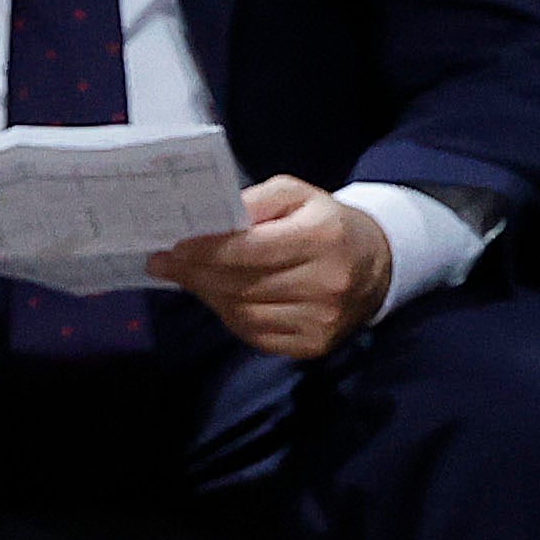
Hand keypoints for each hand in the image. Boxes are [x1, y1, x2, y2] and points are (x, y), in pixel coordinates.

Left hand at [156, 175, 394, 362]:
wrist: (375, 267)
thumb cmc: (326, 224)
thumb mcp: (299, 195)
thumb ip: (258, 199)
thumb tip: (215, 219)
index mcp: (322, 237)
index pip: (251, 250)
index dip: (207, 251)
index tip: (172, 248)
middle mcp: (326, 282)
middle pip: (242, 284)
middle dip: (196, 274)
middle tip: (165, 264)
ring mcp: (321, 319)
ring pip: (244, 313)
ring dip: (210, 296)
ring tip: (191, 278)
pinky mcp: (314, 345)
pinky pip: (256, 335)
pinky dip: (232, 317)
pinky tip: (223, 299)